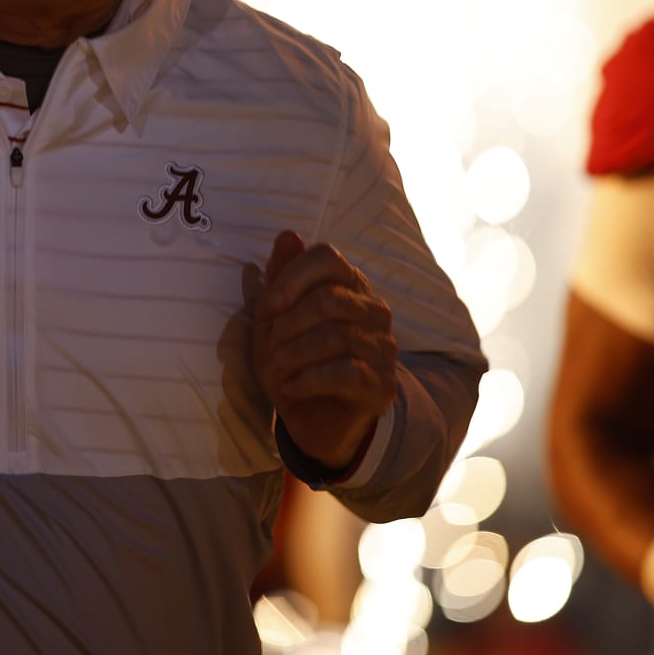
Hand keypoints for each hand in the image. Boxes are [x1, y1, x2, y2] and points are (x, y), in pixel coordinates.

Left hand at [246, 230, 397, 470]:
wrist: (313, 419)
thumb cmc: (294, 360)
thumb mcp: (275, 319)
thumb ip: (281, 277)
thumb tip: (288, 235)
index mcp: (349, 285)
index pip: (328, 257)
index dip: (293, 277)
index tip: (271, 305)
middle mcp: (373, 310)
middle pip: (327, 300)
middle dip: (286, 326)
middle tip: (270, 349)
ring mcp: (383, 347)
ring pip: (332, 338)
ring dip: (290, 357)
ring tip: (276, 373)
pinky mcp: (381, 384)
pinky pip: (342, 373)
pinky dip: (306, 381)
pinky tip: (292, 389)